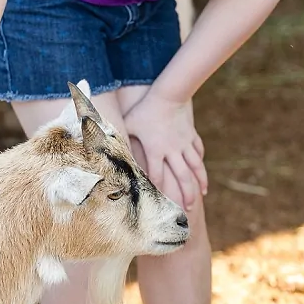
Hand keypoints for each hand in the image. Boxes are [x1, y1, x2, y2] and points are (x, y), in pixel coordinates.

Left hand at [123, 90, 206, 210]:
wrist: (169, 95)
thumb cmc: (145, 110)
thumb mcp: (129, 124)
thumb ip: (119, 139)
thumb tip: (101, 147)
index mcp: (155, 150)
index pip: (157, 176)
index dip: (158, 191)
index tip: (160, 205)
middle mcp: (172, 150)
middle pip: (182, 177)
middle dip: (186, 194)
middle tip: (189, 209)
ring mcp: (184, 143)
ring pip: (195, 167)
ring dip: (199, 182)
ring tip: (202, 194)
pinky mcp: (191, 136)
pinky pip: (198, 151)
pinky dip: (200, 162)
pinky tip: (201, 171)